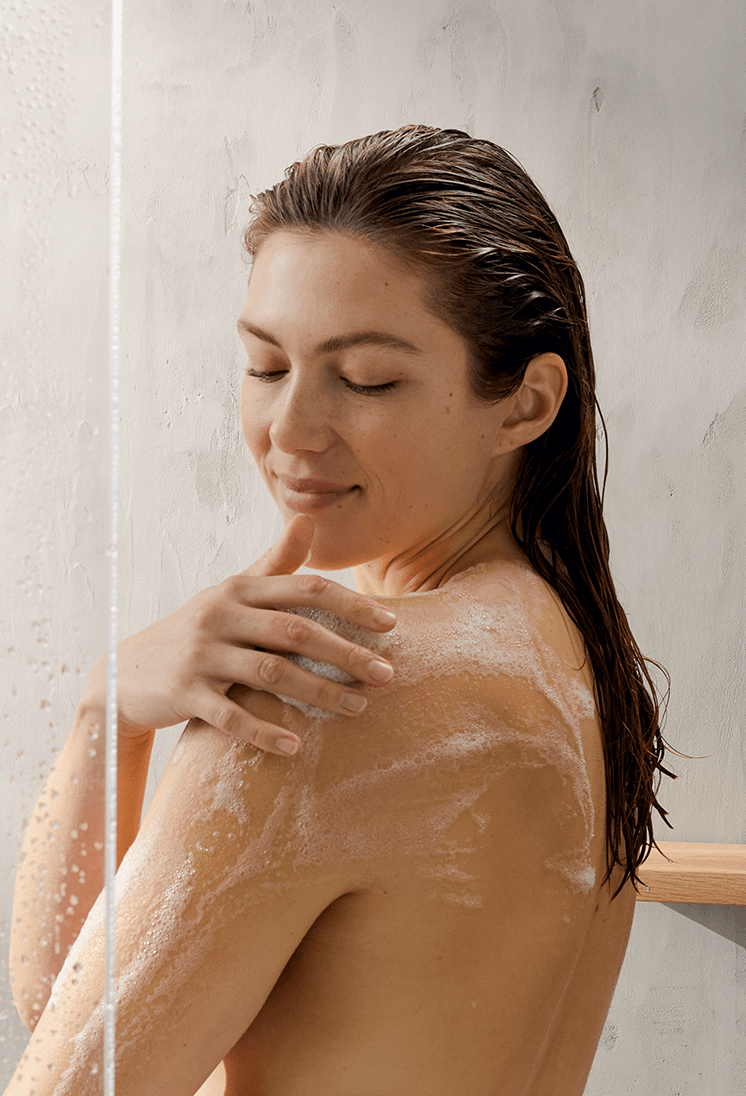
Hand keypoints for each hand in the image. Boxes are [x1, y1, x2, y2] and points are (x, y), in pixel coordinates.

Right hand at [81, 515, 395, 754]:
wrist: (124, 673)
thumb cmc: (196, 631)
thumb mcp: (230, 593)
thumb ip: (273, 563)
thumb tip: (308, 518)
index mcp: (238, 590)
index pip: (304, 589)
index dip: (351, 605)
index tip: (391, 624)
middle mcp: (220, 616)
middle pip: (295, 631)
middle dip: (346, 653)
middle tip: (387, 674)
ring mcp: (201, 655)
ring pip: (270, 673)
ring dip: (320, 693)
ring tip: (359, 708)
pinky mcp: (184, 693)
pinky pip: (231, 716)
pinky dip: (265, 731)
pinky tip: (296, 747)